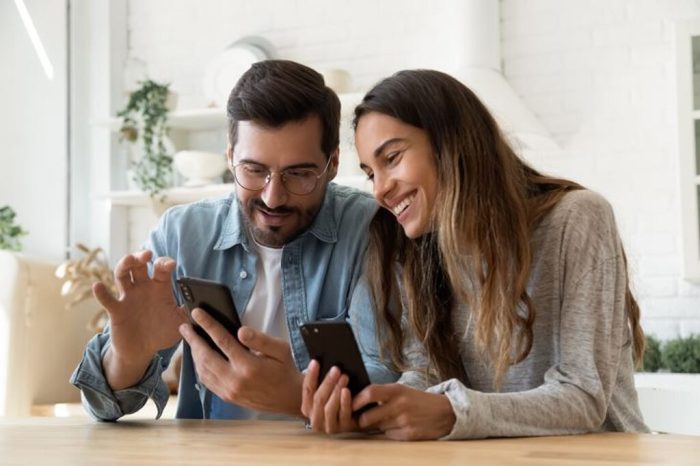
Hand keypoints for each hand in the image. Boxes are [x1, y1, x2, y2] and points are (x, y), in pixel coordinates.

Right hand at [97, 250, 187, 388]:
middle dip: (141, 256)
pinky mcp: (116, 310)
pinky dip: (101, 292)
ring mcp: (128, 297)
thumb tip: (201, 307)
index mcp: (160, 288)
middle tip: (147, 254)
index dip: (164, 263)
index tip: (171, 264)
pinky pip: (107, 299)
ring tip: (129, 260)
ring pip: (122, 274)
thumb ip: (189, 314)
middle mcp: (143, 288)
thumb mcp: (180, 323)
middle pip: (139, 265)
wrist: (143, 352)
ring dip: (124, 265)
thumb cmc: (162, 333)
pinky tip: (98, 286)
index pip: (161, 269)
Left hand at [179, 309, 302, 415]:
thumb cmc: (285, 369)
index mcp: (249, 366)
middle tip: (184, 326)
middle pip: (205, 356)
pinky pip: (206, 381)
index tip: (196, 313)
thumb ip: (260, 338)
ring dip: (194, 353)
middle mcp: (235, 380)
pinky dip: (199, 367)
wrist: (289, 398)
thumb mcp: (280, 349)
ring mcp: (229, 390)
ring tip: (190, 339)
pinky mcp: (227, 396)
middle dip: (193, 339)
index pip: (222, 341)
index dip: (208, 325)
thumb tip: (240, 330)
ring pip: (203, 370)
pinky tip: (199, 357)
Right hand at [301, 360, 359, 433]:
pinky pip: (343, 414)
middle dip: (327, 383)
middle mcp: (315, 420)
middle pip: (318, 399)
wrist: (355, 416)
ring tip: (344, 377)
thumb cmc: (338, 398)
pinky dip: (344, 402)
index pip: (307, 390)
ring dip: (336, 391)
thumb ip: (323, 381)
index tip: (316, 361)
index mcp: (307, 408)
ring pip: (328, 408)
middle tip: (336, 369)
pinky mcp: (343, 430)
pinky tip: (347, 391)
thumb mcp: (328, 391)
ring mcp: (328, 427)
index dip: (311, 375)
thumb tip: (321, 361)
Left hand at [353, 384, 455, 440]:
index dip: (356, 400)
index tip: (349, 404)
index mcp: (397, 390)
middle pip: (368, 416)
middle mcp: (400, 404)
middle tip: (360, 419)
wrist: (444, 412)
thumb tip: (357, 400)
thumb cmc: (417, 400)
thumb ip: (382, 394)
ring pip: (378, 427)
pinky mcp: (409, 435)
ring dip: (378, 426)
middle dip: (362, 420)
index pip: (370, 392)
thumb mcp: (401, 390)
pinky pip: (389, 435)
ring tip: (387, 420)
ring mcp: (404, 421)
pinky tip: (399, 426)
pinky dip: (390, 432)